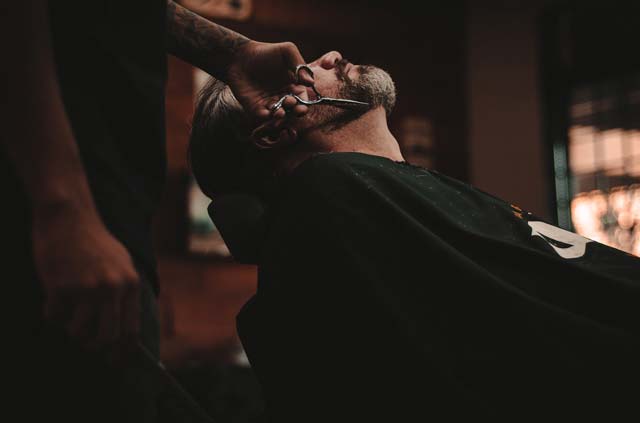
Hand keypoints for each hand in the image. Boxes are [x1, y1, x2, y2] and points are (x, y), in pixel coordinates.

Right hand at [33, 206, 139, 352]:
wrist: (69, 217)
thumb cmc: (94, 241)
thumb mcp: (122, 263)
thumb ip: (126, 292)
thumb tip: (126, 328)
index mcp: (130, 284)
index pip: (130, 329)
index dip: (123, 350)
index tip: (116, 361)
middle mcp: (112, 288)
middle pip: (106, 337)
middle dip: (95, 347)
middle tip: (86, 344)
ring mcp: (86, 288)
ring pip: (77, 332)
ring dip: (71, 329)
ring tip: (69, 313)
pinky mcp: (61, 287)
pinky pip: (54, 318)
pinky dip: (52, 314)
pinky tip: (54, 298)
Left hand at [227, 40, 313, 121]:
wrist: (240, 56)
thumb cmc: (266, 52)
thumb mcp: (287, 51)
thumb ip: (300, 65)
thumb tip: (310, 83)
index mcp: (293, 86)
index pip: (302, 99)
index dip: (303, 104)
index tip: (302, 105)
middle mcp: (283, 97)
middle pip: (292, 110)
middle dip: (293, 111)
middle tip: (290, 104)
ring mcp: (269, 104)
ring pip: (278, 115)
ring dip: (280, 116)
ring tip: (279, 113)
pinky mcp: (255, 108)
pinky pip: (263, 116)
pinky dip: (266, 117)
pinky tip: (267, 114)